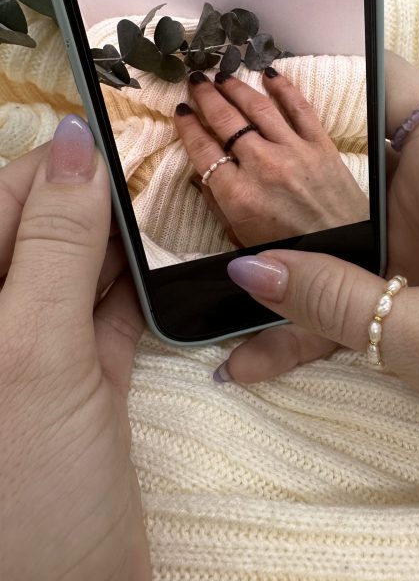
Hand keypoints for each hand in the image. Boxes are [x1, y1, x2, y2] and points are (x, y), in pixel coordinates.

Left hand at [0, 118, 149, 580]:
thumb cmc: (25, 499)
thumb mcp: (33, 354)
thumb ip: (52, 245)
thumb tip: (73, 146)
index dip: (48, 169)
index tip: (110, 146)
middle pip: (35, 233)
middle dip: (87, 204)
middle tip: (148, 181)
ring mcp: (29, 355)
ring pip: (72, 270)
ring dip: (116, 243)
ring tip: (162, 216)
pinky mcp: (73, 383)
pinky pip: (103, 314)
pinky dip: (135, 291)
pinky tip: (166, 272)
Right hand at [174, 68, 368, 247]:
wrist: (348, 251)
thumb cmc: (294, 252)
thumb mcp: (243, 241)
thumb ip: (219, 209)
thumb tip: (201, 178)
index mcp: (238, 196)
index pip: (203, 150)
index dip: (187, 126)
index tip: (180, 111)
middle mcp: (263, 167)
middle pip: (226, 121)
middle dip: (206, 96)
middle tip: (196, 80)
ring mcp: (295, 152)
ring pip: (258, 108)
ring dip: (237, 87)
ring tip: (223, 75)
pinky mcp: (322, 146)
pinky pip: (300, 108)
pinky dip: (284, 87)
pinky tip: (270, 74)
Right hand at [220, 52, 418, 473]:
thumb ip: (341, 302)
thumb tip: (250, 272)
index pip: (388, 82)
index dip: (322, 67)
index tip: (247, 74)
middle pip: (340, 161)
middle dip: (270, 166)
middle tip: (195, 165)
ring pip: (332, 237)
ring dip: (277, 259)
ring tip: (203, 265)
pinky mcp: (414, 298)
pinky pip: (346, 298)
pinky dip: (304, 324)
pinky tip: (251, 358)